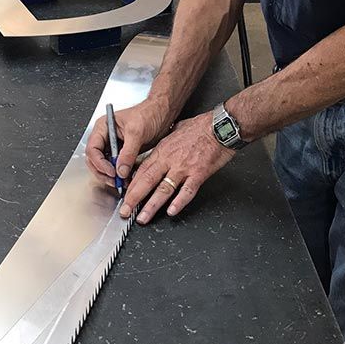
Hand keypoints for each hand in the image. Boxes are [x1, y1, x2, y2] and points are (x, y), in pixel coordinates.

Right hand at [85, 98, 172, 188]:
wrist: (163, 113)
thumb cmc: (149, 113)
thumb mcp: (137, 132)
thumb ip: (128, 152)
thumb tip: (120, 170)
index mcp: (103, 127)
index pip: (93, 148)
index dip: (99, 162)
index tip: (111, 171)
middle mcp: (106, 137)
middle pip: (95, 160)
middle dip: (103, 172)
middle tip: (115, 181)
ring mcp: (114, 146)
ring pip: (105, 165)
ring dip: (111, 176)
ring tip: (122, 182)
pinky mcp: (123, 152)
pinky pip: (117, 166)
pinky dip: (120, 174)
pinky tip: (127, 179)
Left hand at [120, 112, 234, 223]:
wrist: (220, 126)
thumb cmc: (201, 126)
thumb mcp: (177, 130)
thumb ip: (167, 142)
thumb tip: (161, 147)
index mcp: (163, 150)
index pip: (142, 170)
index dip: (131, 185)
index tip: (124, 196)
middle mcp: (170, 160)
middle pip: (147, 181)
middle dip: (133, 198)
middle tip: (124, 211)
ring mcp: (184, 168)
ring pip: (163, 189)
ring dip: (151, 205)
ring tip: (142, 217)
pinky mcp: (199, 173)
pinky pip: (187, 191)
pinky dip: (179, 202)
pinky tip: (171, 212)